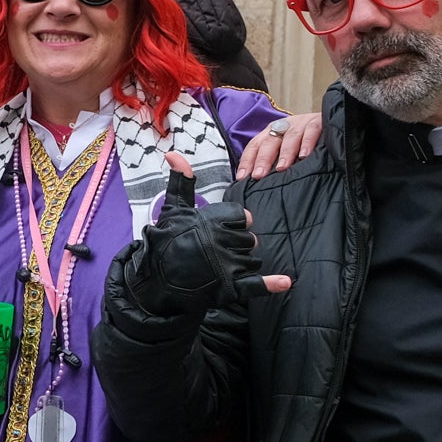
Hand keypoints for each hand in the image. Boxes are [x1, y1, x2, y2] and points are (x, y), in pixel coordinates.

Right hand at [136, 153, 293, 307]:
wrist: (155, 279)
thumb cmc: (166, 240)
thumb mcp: (173, 208)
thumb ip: (181, 181)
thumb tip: (174, 153)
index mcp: (212, 221)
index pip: (243, 217)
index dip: (234, 223)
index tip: (219, 230)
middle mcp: (221, 242)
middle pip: (250, 239)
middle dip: (237, 244)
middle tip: (217, 251)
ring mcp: (226, 266)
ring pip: (253, 259)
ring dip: (244, 263)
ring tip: (221, 266)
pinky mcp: (228, 288)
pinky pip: (256, 284)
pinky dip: (272, 284)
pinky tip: (285, 281)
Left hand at [236, 112, 324, 179]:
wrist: (332, 124)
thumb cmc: (304, 144)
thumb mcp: (286, 151)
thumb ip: (274, 164)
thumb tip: (260, 185)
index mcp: (272, 132)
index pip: (254, 145)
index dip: (247, 161)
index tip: (242, 178)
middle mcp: (284, 126)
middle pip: (269, 142)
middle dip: (263, 159)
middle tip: (259, 175)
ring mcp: (301, 123)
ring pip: (289, 137)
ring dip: (285, 153)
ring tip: (282, 168)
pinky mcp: (318, 122)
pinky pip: (311, 131)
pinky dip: (307, 143)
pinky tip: (305, 156)